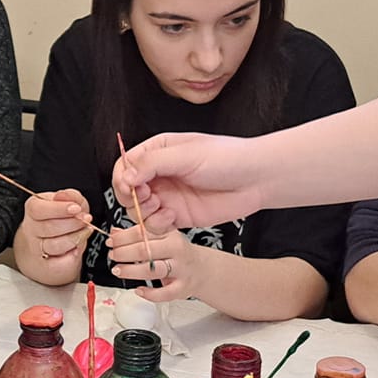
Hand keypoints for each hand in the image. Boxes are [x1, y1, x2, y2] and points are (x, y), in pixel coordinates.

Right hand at [21, 188, 94, 262]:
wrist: (44, 247)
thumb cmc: (58, 220)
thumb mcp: (66, 203)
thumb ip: (70, 197)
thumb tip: (67, 197)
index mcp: (33, 210)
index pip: (38, 209)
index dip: (58, 209)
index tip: (76, 208)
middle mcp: (31, 230)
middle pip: (49, 227)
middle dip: (72, 223)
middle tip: (86, 219)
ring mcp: (36, 249)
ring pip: (55, 245)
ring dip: (75, 238)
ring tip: (86, 232)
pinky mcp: (45, 266)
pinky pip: (60, 263)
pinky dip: (73, 256)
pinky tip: (78, 248)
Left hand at [106, 220, 210, 303]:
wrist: (201, 269)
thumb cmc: (177, 252)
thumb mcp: (161, 237)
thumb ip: (138, 234)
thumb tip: (114, 232)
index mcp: (169, 234)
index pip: (143, 233)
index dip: (123, 238)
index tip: (111, 241)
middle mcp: (176, 250)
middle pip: (145, 250)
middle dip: (124, 253)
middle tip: (112, 256)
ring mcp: (180, 269)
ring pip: (152, 270)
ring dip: (131, 271)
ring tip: (118, 270)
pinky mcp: (181, 288)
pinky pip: (164, 293)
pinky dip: (149, 294)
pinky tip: (138, 290)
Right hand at [112, 132, 266, 230]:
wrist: (256, 179)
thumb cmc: (226, 158)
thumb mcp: (185, 155)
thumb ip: (151, 164)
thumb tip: (125, 177)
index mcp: (158, 151)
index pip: (125, 166)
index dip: (122, 178)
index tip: (129, 187)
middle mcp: (159, 174)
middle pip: (127, 191)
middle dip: (132, 198)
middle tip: (148, 198)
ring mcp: (167, 196)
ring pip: (139, 211)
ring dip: (144, 213)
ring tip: (162, 208)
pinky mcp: (177, 216)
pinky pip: (155, 226)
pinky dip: (157, 225)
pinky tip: (173, 217)